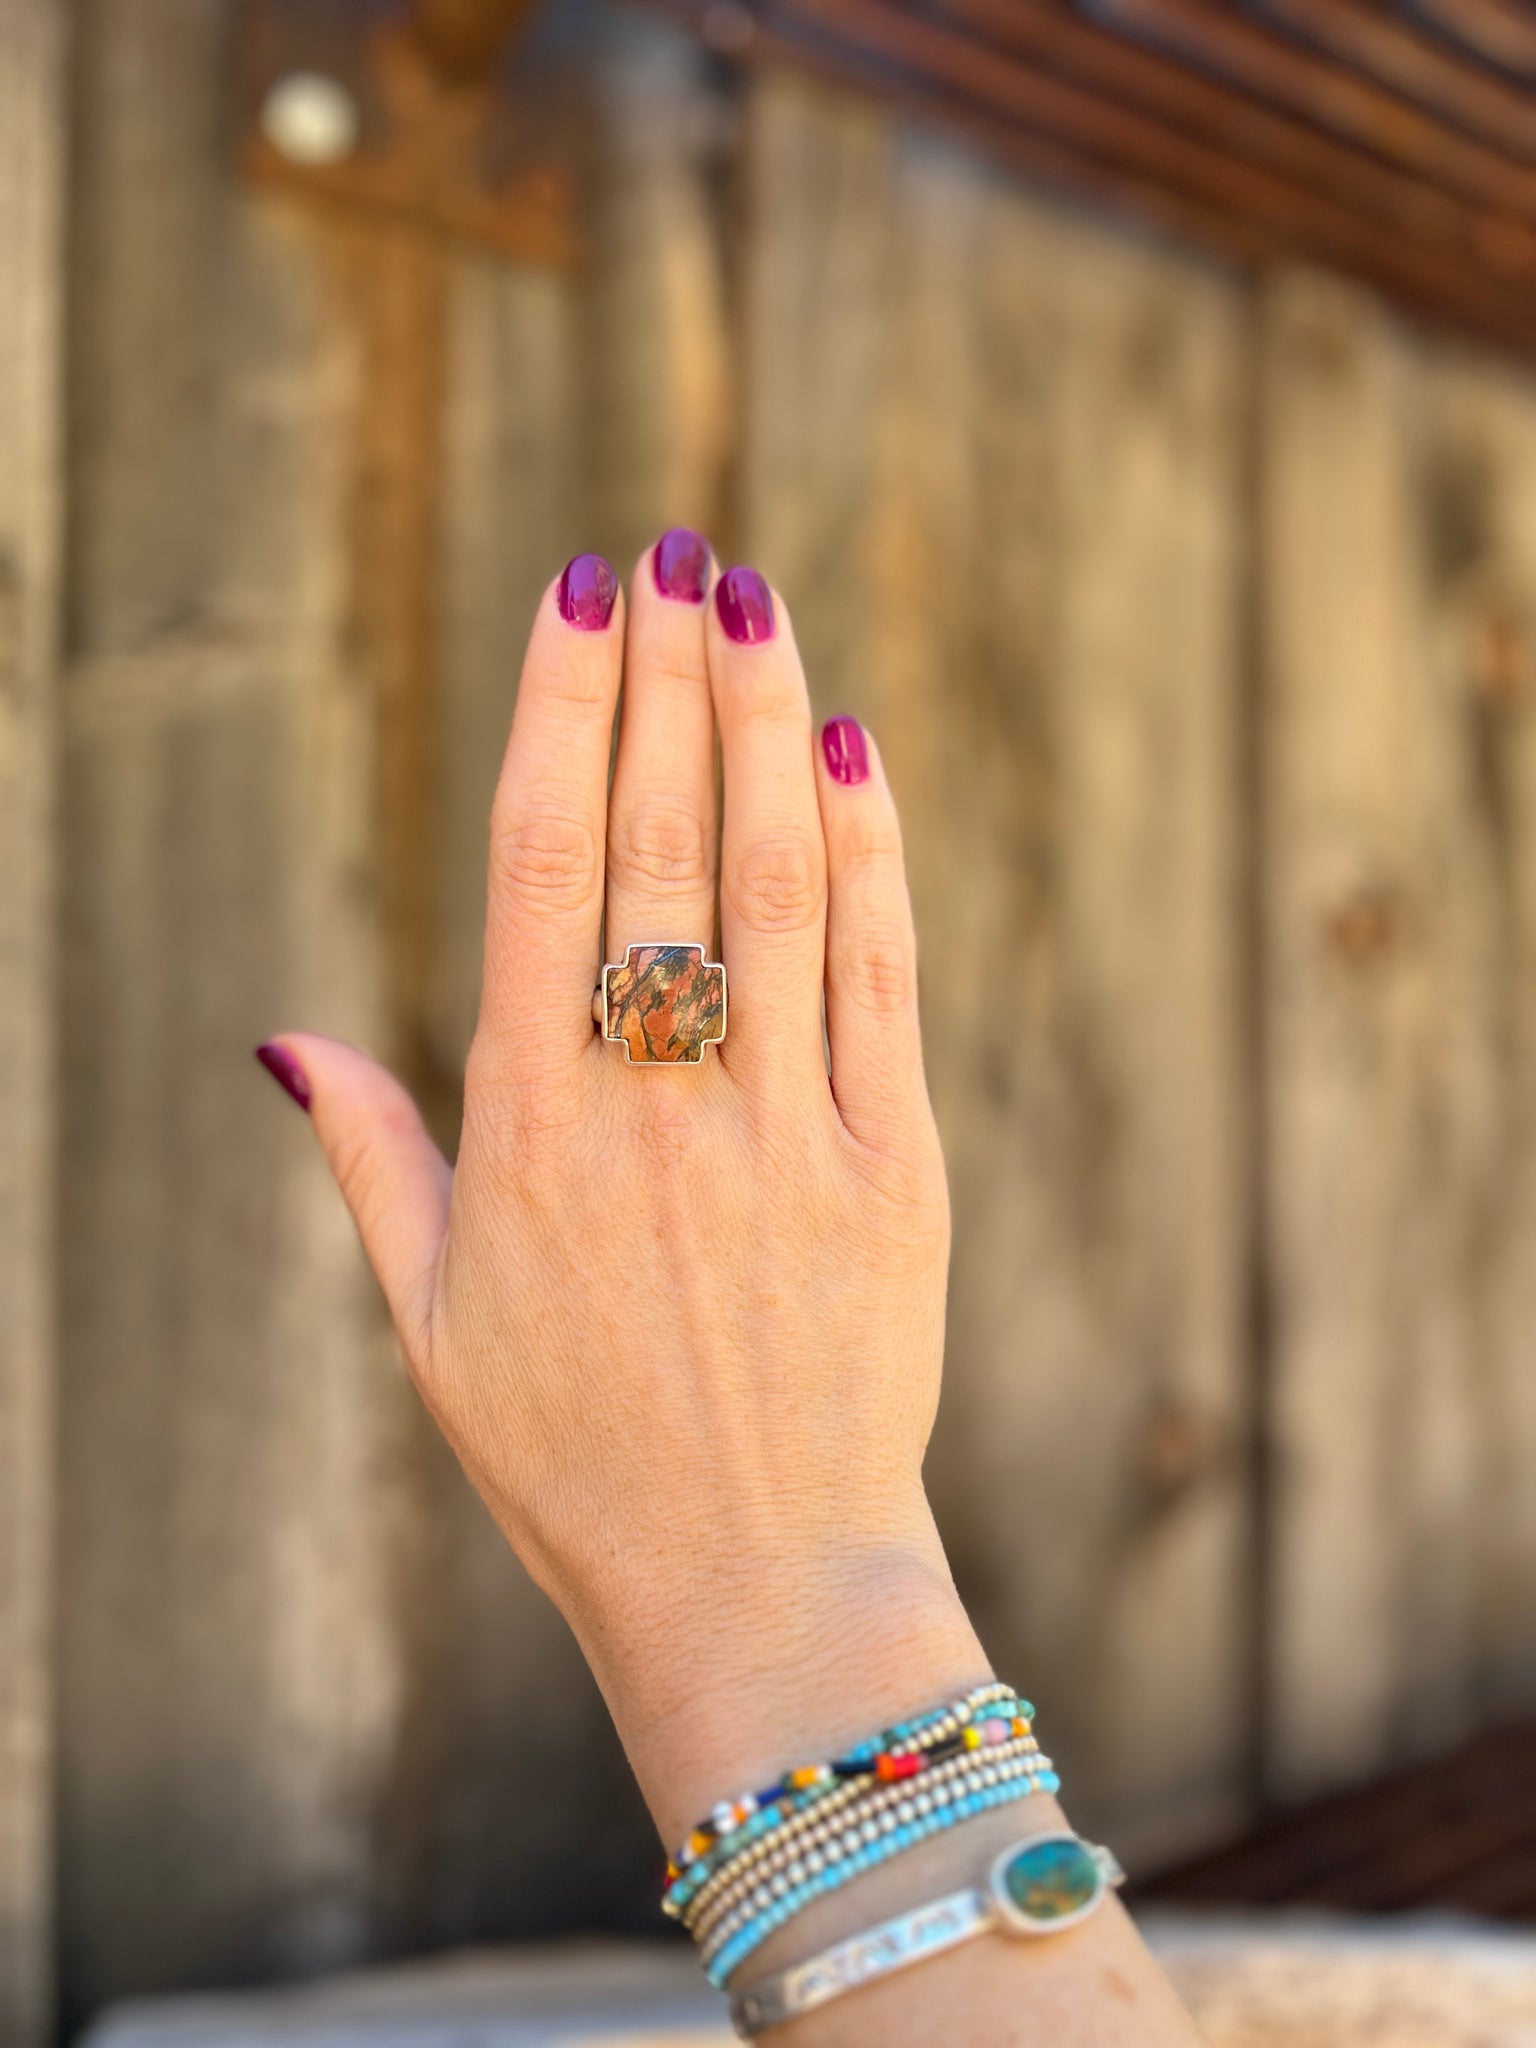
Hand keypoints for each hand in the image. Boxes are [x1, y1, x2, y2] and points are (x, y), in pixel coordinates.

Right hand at [259, 536, 988, 1842]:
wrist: (755, 1582)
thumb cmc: (573, 1457)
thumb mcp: (433, 1317)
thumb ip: (370, 1154)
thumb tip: (278, 1034)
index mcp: (528, 1130)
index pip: (542, 868)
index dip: (562, 716)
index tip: (576, 601)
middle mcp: (656, 1106)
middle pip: (660, 843)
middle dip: (667, 679)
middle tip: (672, 550)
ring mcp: (787, 1129)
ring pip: (780, 882)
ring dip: (768, 726)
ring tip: (755, 602)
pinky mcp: (893, 1164)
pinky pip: (881, 977)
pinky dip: (871, 856)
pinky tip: (852, 755)